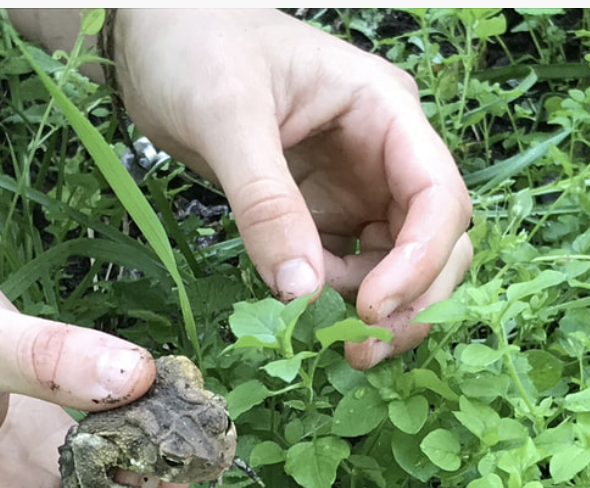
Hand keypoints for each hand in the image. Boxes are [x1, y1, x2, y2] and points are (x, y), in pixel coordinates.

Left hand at [112, 9, 472, 368]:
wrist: (152, 36)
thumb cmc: (195, 45)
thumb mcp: (226, 116)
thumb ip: (265, 202)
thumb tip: (301, 291)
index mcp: (385, 110)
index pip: (438, 197)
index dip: (420, 261)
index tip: (373, 309)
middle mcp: (384, 151)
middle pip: (436, 239)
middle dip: (413, 298)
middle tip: (365, 349)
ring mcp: (358, 183)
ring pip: (400, 262)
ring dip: (378, 307)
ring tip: (326, 330)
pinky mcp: (324, 210)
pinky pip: (352, 266)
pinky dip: (338, 297)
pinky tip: (303, 300)